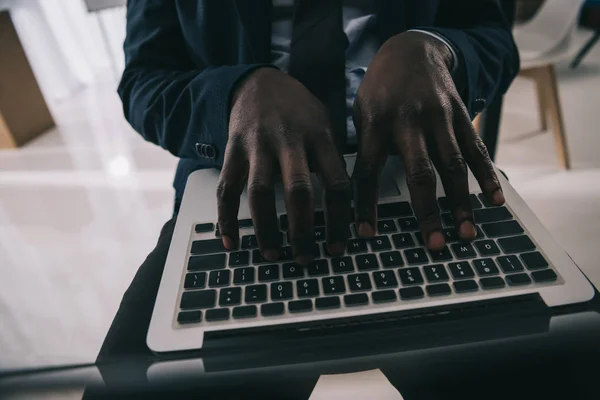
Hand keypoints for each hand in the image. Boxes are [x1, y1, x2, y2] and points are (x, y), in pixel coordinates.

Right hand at [217, 68, 350, 263]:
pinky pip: (227, 188)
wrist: (259, 81)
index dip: (339, 220)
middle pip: (298, 190)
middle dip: (302, 230)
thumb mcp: (325, 124)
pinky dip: (227, 218)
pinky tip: (231, 242)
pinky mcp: (233, 150)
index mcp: (320, 137)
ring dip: (266, 229)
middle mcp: (289, 141)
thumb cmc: (299, 111)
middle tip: (305, 259)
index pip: (337, 184)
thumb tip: (350, 206)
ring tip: (273, 254)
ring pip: (261, 193)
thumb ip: (334, 159)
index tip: (337, 248)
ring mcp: (258, 145)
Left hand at [352, 32, 504, 250]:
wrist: (411, 50)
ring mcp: (439, 118)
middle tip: (434, 244)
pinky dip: (487, 175)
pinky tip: (495, 200)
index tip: (366, 234)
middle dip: (427, 211)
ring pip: (453, 165)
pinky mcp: (461, 115)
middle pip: (419, 172)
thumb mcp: (361, 113)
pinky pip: (477, 148)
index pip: (369, 171)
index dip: (366, 205)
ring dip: (462, 202)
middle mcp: (409, 121)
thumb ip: (366, 149)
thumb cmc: (380, 91)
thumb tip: (358, 197)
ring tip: (467, 232)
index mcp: (376, 124)